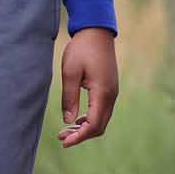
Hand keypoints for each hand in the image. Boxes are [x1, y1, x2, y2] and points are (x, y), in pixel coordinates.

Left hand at [58, 27, 118, 147]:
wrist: (97, 31)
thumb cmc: (81, 49)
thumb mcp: (70, 72)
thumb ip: (69, 97)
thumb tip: (68, 121)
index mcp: (102, 93)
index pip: (93, 124)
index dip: (79, 136)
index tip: (64, 142)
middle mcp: (111, 95)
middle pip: (99, 126)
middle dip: (81, 135)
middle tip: (61, 137)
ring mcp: (112, 92)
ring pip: (101, 119)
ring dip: (85, 128)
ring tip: (66, 130)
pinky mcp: (110, 88)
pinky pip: (102, 111)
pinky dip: (90, 118)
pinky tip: (77, 118)